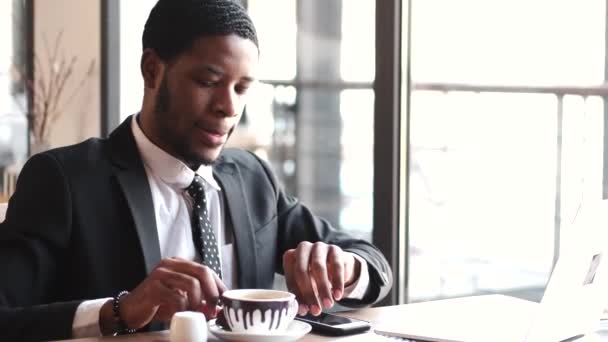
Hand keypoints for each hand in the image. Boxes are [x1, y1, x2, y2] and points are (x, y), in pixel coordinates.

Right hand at [100, 257, 225, 334]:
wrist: (129, 311)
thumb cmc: (157, 304)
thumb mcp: (180, 298)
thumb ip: (198, 298)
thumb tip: (217, 307)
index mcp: (179, 263)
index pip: (206, 269)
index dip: (218, 285)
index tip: (224, 299)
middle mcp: (170, 264)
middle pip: (202, 272)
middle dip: (212, 292)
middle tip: (214, 308)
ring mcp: (161, 274)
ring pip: (192, 284)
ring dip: (199, 303)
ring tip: (197, 313)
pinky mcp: (153, 287)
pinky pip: (177, 298)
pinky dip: (183, 310)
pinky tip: (179, 315)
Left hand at [282, 242, 360, 316]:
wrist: (333, 263)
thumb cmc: (313, 275)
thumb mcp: (305, 284)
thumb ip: (302, 296)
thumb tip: (303, 310)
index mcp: (290, 257)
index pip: (291, 278)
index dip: (297, 296)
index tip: (304, 310)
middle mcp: (302, 248)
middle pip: (302, 271)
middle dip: (309, 293)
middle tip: (316, 309)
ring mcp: (318, 247)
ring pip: (319, 267)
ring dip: (323, 289)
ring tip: (328, 304)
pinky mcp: (334, 249)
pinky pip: (336, 266)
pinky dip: (337, 283)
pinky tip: (338, 295)